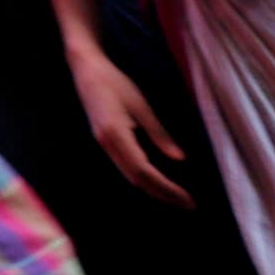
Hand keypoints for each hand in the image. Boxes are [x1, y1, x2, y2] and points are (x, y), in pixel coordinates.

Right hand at [68, 44, 193, 208]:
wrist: (85, 69)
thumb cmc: (114, 82)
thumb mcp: (141, 105)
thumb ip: (158, 133)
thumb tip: (180, 159)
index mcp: (116, 135)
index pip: (144, 171)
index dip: (166, 188)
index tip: (188, 199)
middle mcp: (107, 144)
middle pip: (135, 179)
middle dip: (163, 194)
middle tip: (189, 204)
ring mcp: (103, 144)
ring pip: (129, 176)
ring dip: (153, 189)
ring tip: (176, 197)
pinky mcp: (104, 142)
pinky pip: (124, 167)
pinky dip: (143, 178)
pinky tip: (157, 180)